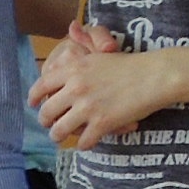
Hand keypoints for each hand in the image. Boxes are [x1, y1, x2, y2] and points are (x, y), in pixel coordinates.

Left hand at [32, 20, 176, 150]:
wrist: (155, 75)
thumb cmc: (129, 65)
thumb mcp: (97, 56)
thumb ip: (77, 60)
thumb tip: (65, 44)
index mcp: (72, 70)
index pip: (41, 86)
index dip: (33, 98)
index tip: (32, 104)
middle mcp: (75, 88)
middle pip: (46, 112)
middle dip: (45, 121)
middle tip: (50, 124)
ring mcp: (88, 107)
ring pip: (59, 131)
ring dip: (58, 136)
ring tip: (61, 137)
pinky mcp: (103, 123)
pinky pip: (84, 141)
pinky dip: (84, 144)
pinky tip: (87, 142)